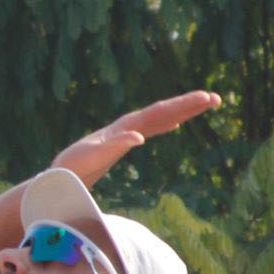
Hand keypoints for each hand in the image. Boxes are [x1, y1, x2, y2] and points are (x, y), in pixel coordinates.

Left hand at [51, 90, 222, 185]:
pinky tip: (174, 124)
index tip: (204, 99)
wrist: (57, 175)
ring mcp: (125, 132)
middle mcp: (125, 126)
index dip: (182, 106)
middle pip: (162, 110)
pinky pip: (151, 129)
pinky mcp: (123, 141)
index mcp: (122, 128)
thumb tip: (139, 137)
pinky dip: (166, 123)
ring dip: (181, 111)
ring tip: (204, 104)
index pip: (158, 113)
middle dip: (188, 104)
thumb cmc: (72, 169)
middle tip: (216, 98)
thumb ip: (113, 146)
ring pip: (159, 118)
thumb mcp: (90, 159)